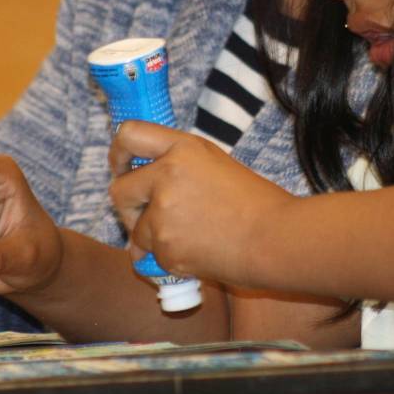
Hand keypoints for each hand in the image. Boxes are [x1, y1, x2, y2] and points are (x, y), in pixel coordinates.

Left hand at [109, 124, 295, 288]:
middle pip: (119, 190)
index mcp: (184, 148)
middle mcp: (167, 175)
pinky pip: (149, 256)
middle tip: (149, 215)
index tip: (122, 167)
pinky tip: (194, 252)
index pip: (129, 134)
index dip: (118, 153)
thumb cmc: (256, 202)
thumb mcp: (216, 164)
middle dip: (129, 207)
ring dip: (152, 237)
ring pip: (135, 229)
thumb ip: (180, 164)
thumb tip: (146, 178)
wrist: (275, 239)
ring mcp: (163, 213)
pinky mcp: (165, 248)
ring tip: (189, 236)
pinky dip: (165, 258)